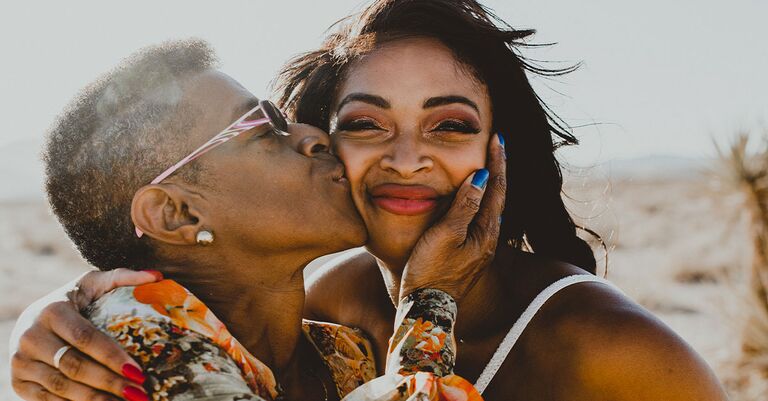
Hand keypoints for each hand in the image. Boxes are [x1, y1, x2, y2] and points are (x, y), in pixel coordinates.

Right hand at [11, 269, 161, 400]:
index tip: (139, 372)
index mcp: (51, 311)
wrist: (32, 319)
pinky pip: (48, 400)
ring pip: (61, 387)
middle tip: (138, 393)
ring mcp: (21, 362)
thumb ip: (123, 277)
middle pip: (74, 366)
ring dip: (96, 399)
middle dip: (109, 382)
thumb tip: (156, 276)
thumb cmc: (74, 301)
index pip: (85, 338)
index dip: (112, 357)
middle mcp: (30, 336)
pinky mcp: (18, 383)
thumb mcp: (94, 284)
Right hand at [400, 133, 506, 301]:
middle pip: (498, 196)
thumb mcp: (445, 235)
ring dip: (489, 185)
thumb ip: (464, 206)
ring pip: (490, 208)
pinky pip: (479, 218)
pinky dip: (478, 200)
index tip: (497, 138)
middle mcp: (489, 238)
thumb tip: (481, 177)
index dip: (497, 162)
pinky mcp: (469, 255)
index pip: (496, 188)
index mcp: (486, 231)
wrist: (427, 308)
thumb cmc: (431, 271)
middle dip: (497, 170)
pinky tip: (471, 198)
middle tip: (495, 145)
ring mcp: (480, 248)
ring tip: (486, 165)